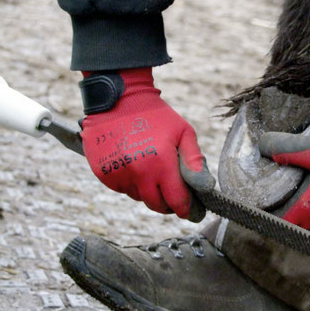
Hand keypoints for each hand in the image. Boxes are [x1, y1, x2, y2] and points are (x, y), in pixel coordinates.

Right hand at [80, 68, 214, 221]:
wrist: (119, 99)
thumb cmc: (156, 115)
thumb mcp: (183, 132)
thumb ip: (194, 160)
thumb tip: (205, 186)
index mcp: (161, 163)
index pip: (176, 201)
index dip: (185, 209)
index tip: (190, 212)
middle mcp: (139, 172)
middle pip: (157, 205)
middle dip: (168, 203)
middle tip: (173, 193)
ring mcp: (119, 174)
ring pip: (139, 197)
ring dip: (148, 191)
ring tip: (152, 171)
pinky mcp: (104, 174)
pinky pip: (122, 189)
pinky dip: (131, 183)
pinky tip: (135, 166)